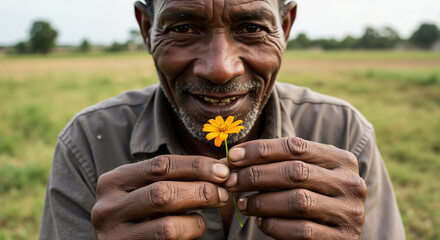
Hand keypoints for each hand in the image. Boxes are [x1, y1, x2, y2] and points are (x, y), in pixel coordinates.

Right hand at [91, 155, 229, 239]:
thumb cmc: (140, 212)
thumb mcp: (147, 190)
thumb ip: (174, 178)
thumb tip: (220, 168)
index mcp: (113, 182)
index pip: (160, 165)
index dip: (195, 166)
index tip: (222, 170)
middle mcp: (108, 209)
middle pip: (163, 193)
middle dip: (201, 191)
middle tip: (224, 192)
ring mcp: (115, 237)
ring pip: (168, 226)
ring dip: (198, 217)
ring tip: (212, 209)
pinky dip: (191, 231)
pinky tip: (195, 225)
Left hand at [224, 137, 366, 239]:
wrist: (336, 239)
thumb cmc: (313, 201)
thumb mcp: (305, 177)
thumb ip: (280, 165)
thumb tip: (233, 158)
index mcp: (341, 160)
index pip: (296, 146)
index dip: (260, 150)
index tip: (232, 157)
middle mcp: (350, 183)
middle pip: (295, 171)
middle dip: (256, 175)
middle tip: (230, 182)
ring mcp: (349, 212)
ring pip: (297, 200)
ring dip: (261, 201)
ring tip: (242, 204)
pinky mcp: (342, 239)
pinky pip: (301, 230)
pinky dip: (274, 225)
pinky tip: (261, 222)